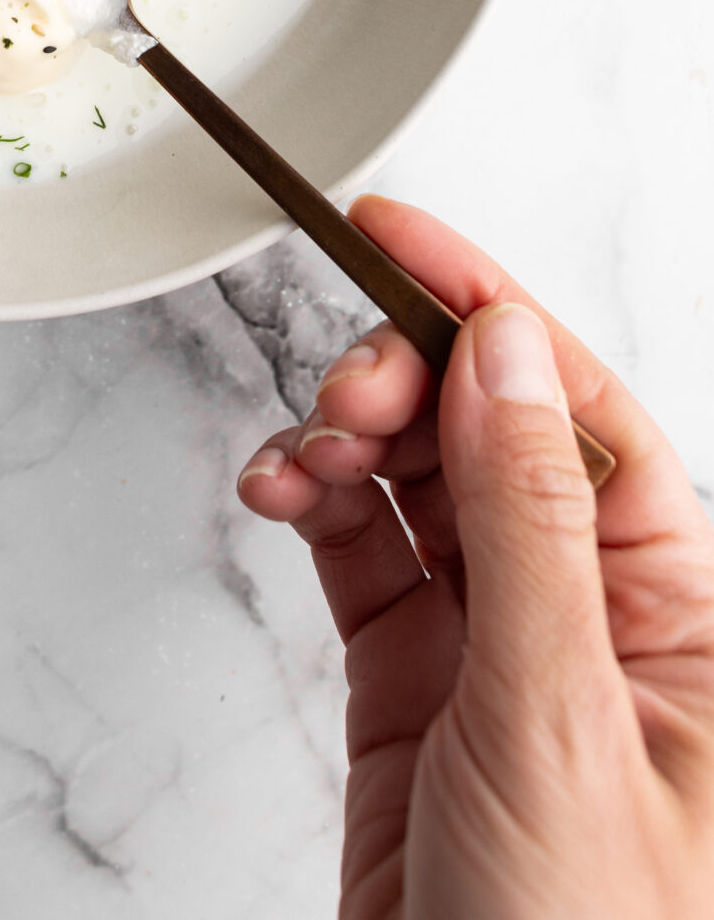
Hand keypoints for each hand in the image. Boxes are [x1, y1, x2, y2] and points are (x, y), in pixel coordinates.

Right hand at [237, 196, 713, 919]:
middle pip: (493, 431)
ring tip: (303, 451)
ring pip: (418, 484)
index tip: (400, 234)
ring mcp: (500, 656)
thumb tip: (507, 352)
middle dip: (408, 378)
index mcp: (684, 616)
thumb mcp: (562, 723)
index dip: (494, 308)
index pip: (585, 414)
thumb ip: (528, 526)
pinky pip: (363, 559)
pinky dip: (316, 507)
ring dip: (349, 439)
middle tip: (344, 381)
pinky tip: (284, 491)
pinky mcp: (415, 697)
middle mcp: (597, 621)